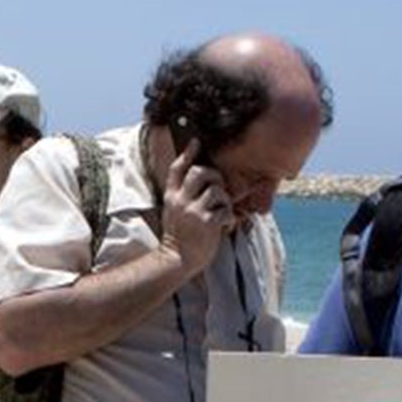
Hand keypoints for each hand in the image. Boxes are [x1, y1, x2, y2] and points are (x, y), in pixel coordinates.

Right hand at [160, 142, 234, 277]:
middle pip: (200, 172)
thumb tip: (201, 179)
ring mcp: (193, 212)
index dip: (187, 153)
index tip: (196, 141)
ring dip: (225, 200)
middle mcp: (180, 201)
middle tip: (218, 190)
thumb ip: (183, 196)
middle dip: (214, 176)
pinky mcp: (206, 223)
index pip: (177, 169)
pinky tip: (224, 226)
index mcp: (172, 197)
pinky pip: (225, 210)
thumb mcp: (174, 212)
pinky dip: (229, 218)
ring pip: (217, 190)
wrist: (177, 260)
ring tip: (222, 212)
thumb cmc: (180, 236)